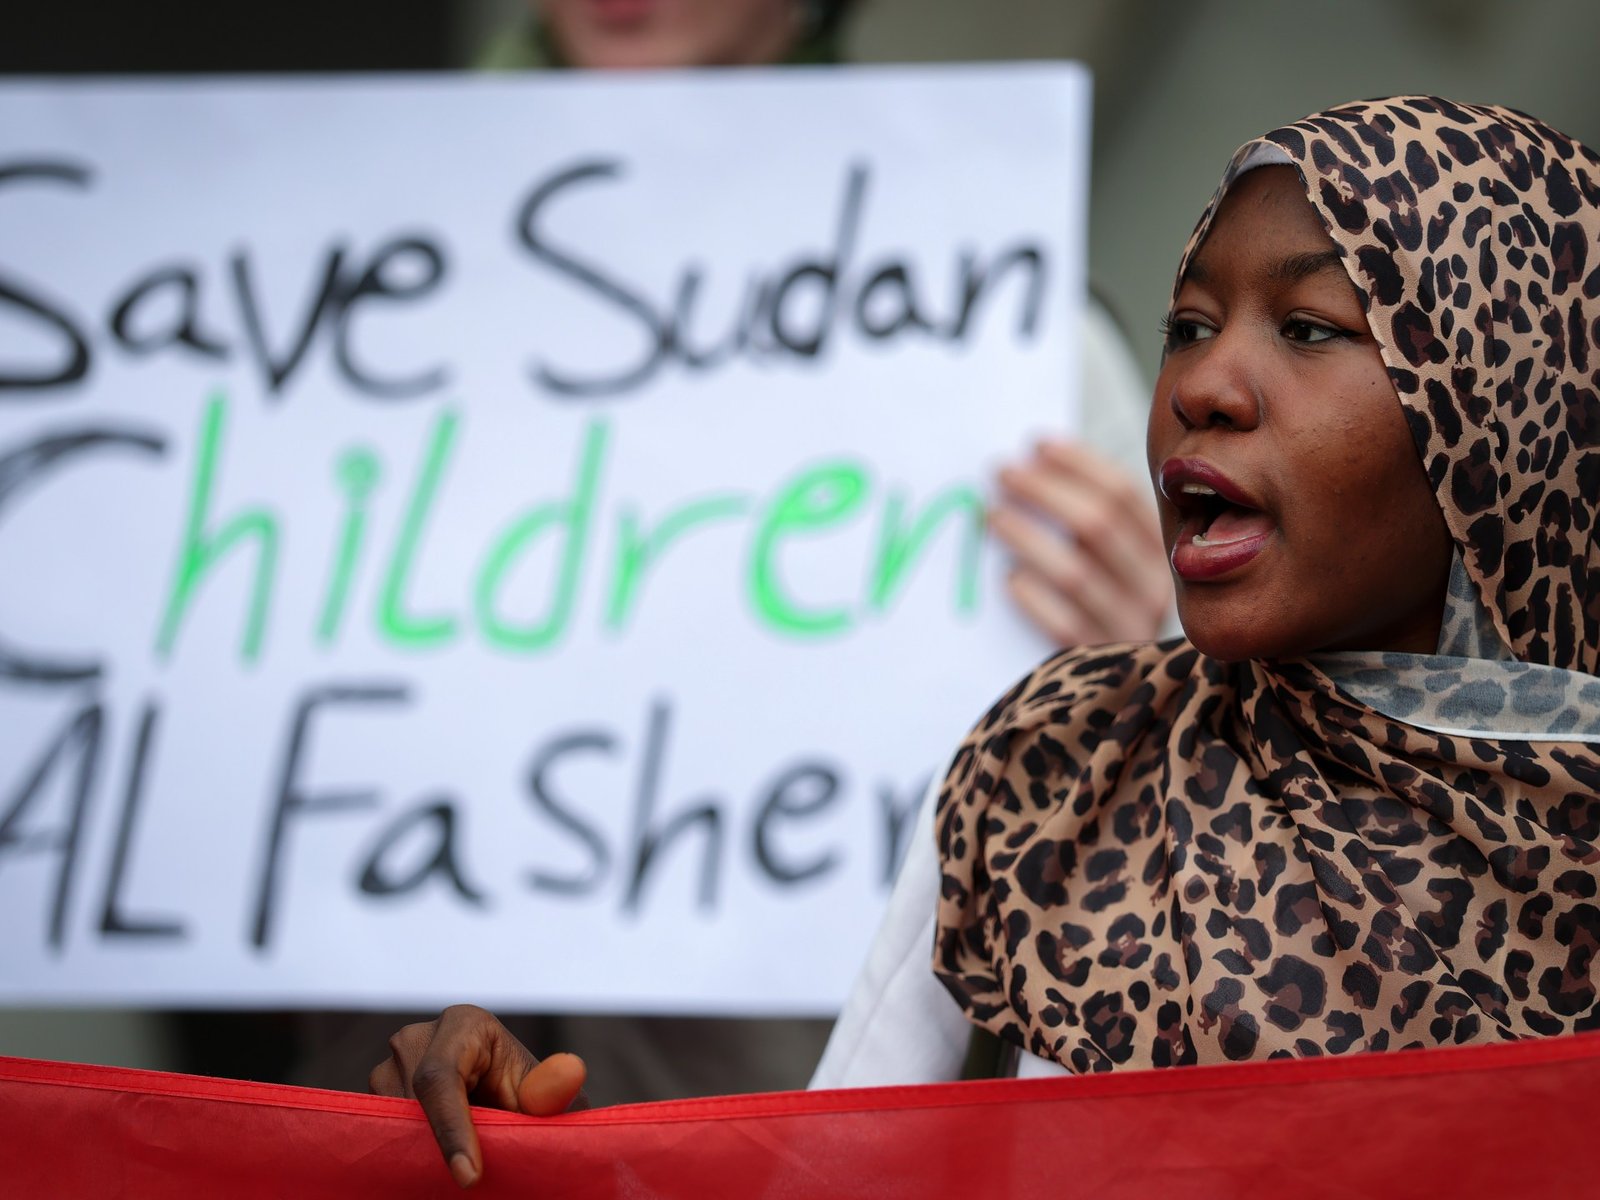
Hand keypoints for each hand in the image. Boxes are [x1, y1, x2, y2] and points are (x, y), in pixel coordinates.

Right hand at [369, 1005, 587, 1188]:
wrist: (501, 1106)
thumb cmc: (525, 1097)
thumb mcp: (543, 1097)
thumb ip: (553, 1090)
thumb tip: (573, 1071)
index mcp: (462, 1025)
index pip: (441, 1077)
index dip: (452, 1129)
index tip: (470, 1177)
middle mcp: (416, 1039)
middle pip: (411, 1104)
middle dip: (436, 1148)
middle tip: (471, 1180)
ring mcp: (387, 1066)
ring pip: (390, 1124)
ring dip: (419, 1154)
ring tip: (461, 1166)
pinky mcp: (373, 1096)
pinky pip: (379, 1132)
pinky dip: (404, 1156)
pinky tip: (432, 1168)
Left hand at [990, 439, 1171, 646]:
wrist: (1099, 690)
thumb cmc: (1093, 602)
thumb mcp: (1104, 556)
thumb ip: (1084, 513)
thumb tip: (1033, 458)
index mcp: (1162, 550)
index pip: (1124, 494)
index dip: (1077, 463)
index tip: (1036, 444)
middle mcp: (1155, 589)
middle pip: (1098, 526)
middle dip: (1044, 491)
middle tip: (1001, 473)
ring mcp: (1129, 629)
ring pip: (1075, 573)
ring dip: (1027, 538)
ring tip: (992, 517)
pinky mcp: (1097, 662)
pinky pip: (1063, 624)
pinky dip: (1033, 597)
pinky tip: (1009, 579)